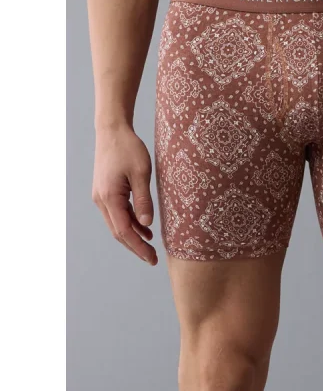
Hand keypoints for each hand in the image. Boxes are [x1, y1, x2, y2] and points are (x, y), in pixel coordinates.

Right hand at [92, 125, 157, 264]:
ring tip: (151, 247)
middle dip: (136, 247)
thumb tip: (147, 224)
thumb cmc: (128, 148)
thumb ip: (143, 200)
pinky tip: (144, 227)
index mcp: (109, 197)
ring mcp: (102, 197)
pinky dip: (131, 222)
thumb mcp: (141, 173)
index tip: (152, 258)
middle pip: (119, 232)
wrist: (112, 131)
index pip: (124, 231)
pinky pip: (118, 213)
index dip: (138, 247)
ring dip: (133, 236)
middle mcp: (101, 200)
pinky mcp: (106, 192)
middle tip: (153, 259)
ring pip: (118, 224)